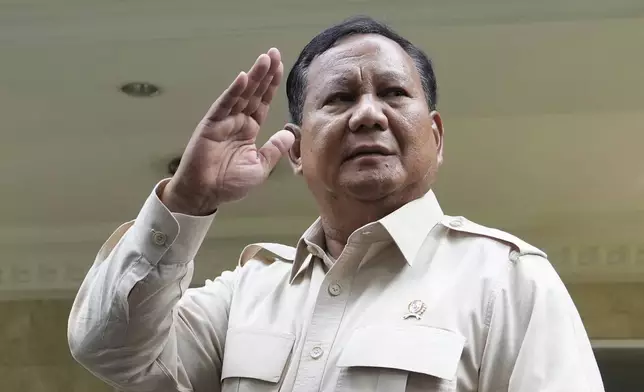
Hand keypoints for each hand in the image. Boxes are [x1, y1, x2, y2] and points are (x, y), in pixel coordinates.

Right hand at [162, 48, 294, 214]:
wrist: (204, 194)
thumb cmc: (229, 183)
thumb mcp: (260, 167)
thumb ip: (274, 149)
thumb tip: (290, 133)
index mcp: (249, 130)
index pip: (262, 103)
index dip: (271, 86)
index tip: (280, 67)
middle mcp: (237, 121)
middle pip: (253, 93)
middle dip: (264, 74)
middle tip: (274, 53)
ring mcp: (224, 121)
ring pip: (241, 95)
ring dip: (253, 77)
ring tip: (265, 59)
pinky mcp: (211, 125)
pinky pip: (224, 105)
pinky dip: (233, 92)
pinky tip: (243, 78)